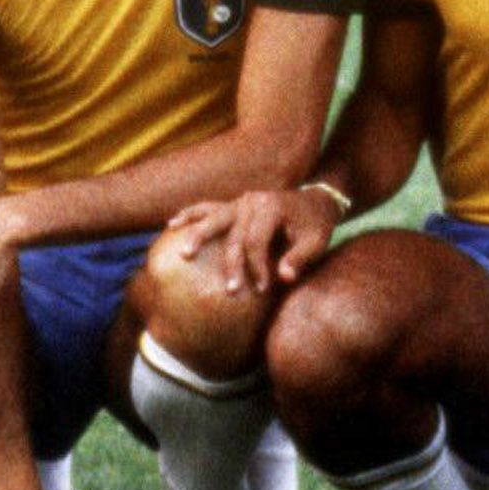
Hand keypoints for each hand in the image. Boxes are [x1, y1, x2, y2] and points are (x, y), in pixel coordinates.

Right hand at [162, 185, 343, 295]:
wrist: (315, 202)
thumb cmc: (314, 225)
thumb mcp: (316, 241)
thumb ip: (300, 258)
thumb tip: (284, 278)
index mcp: (272, 207)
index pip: (257, 241)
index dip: (258, 266)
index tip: (262, 289)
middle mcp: (253, 201)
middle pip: (233, 233)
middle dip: (231, 263)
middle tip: (229, 288)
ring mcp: (240, 200)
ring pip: (214, 217)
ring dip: (198, 234)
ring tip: (184, 252)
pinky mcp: (234, 204)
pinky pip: (208, 207)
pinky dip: (191, 214)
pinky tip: (172, 224)